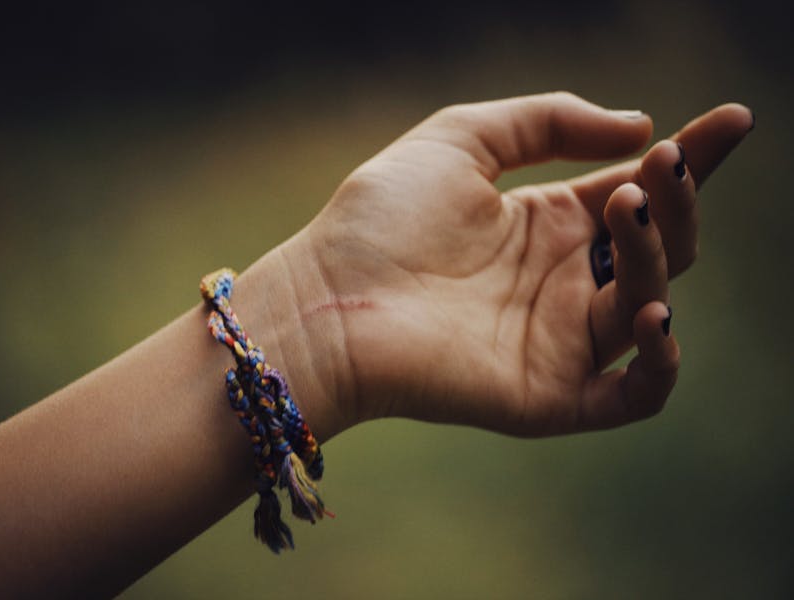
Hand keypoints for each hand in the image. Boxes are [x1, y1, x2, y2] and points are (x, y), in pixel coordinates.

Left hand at [288, 92, 750, 436]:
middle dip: (675, 200)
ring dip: (656, 253)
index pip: (639, 192)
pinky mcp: (548, 396)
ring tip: (622, 208)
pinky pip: (632, 395)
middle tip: (656, 167)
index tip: (734, 121)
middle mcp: (561, 283)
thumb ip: (547, 121)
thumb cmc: (380, 219)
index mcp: (546, 225)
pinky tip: (651, 314)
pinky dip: (659, 362)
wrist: (326, 299)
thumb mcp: (462, 138)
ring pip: (649, 304)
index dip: (691, 158)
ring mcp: (558, 342)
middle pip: (659, 246)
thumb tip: (639, 128)